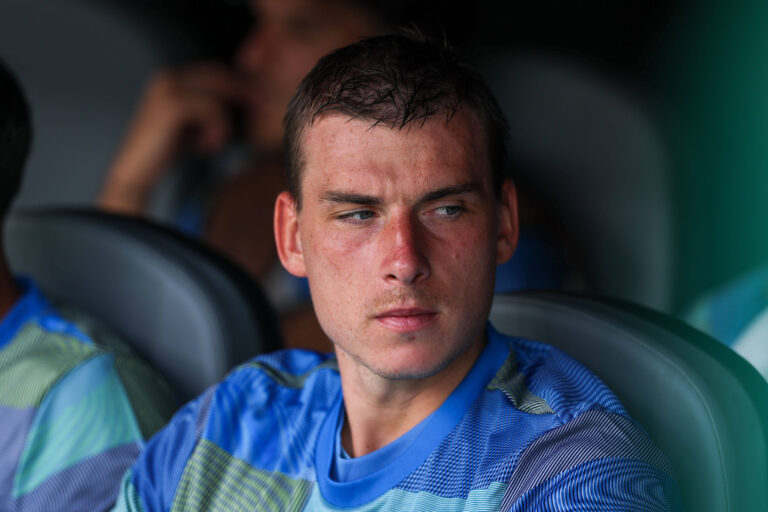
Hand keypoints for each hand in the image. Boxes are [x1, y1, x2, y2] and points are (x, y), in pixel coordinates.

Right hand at [99, 64, 245, 213]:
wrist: (137, 172)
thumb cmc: (166, 150)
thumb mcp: (193, 124)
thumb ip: (210, 109)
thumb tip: (244, 100)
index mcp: (171, 78)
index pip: (214, 71)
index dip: (239, 83)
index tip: (259, 100)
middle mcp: (167, 77)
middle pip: (218, 75)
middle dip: (242, 92)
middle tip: (261, 108)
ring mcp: (167, 89)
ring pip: (216, 94)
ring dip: (223, 121)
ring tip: (214, 143)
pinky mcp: (171, 106)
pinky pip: (211, 109)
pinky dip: (216, 128)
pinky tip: (206, 147)